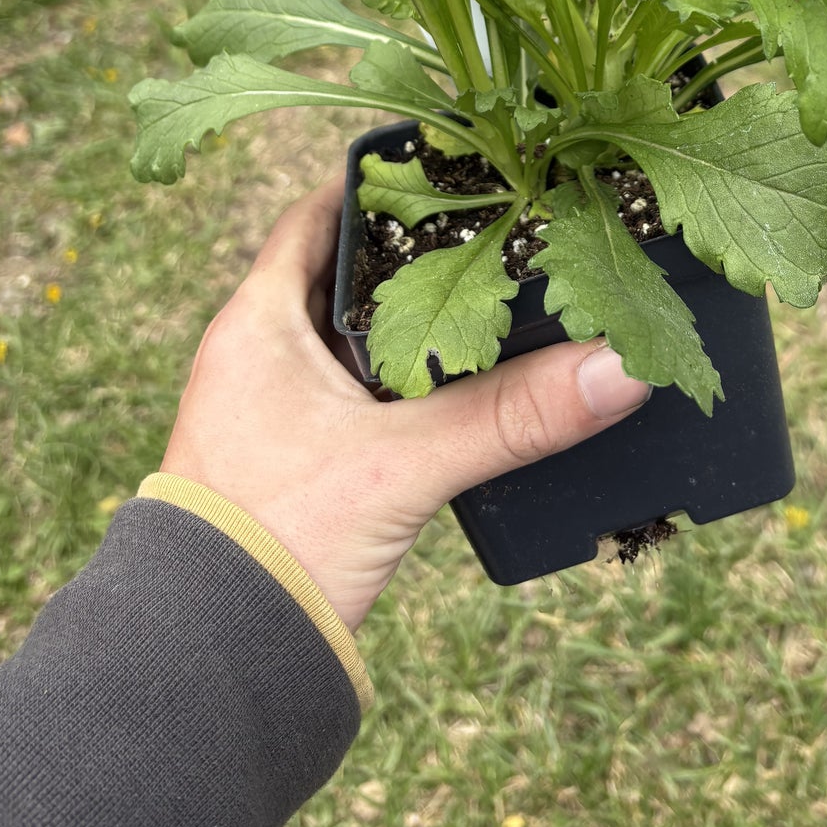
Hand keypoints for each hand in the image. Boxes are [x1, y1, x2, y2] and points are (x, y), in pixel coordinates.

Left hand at [159, 176, 651, 627]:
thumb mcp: (404, 465)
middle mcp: (260, 351)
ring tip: (504, 295)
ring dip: (423, 320)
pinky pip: (368, 390)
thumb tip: (621, 365)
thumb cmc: (272, 542)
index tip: (458, 163)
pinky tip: (470, 388)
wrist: (205, 664)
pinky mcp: (302, 459)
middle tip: (503, 225)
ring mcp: (278, 407)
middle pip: (353, 268)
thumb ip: (511, 414)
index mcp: (258, 321)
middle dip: (425, 249)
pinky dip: (416, 378)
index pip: (322, 211)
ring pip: (364, 335)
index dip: (386, 179)